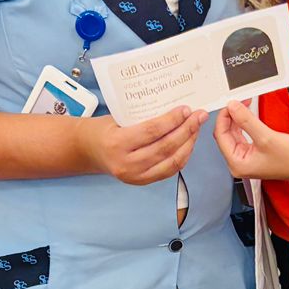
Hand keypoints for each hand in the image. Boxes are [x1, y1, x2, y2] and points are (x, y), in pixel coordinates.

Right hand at [87, 106, 206, 184]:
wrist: (88, 150)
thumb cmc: (104, 129)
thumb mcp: (117, 117)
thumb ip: (142, 116)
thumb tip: (174, 107)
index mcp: (117, 143)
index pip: (152, 131)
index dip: (172, 120)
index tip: (187, 109)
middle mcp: (127, 164)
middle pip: (165, 147)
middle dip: (187, 130)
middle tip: (199, 116)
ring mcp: (135, 176)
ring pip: (171, 161)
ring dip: (188, 143)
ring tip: (197, 128)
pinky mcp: (142, 182)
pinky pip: (169, 170)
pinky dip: (183, 156)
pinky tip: (189, 143)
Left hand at [213, 99, 288, 181]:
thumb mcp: (266, 137)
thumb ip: (247, 121)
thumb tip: (232, 107)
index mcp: (237, 164)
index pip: (221, 136)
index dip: (224, 118)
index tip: (230, 104)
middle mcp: (238, 162)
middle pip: (226, 134)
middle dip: (231, 116)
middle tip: (238, 102)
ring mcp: (245, 157)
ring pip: (234, 133)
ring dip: (237, 118)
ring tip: (243, 105)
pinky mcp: (252, 152)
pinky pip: (242, 134)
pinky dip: (244, 123)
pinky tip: (246, 114)